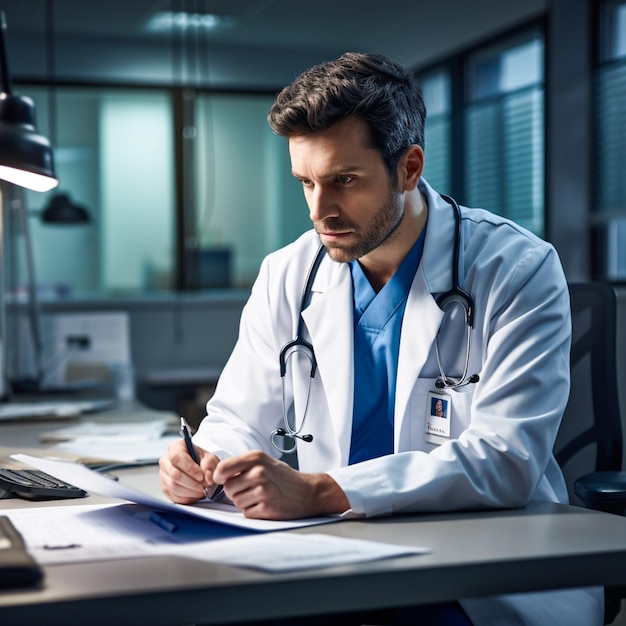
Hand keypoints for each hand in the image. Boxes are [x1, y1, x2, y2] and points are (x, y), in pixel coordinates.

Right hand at [159, 439, 220, 503]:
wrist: (200, 469)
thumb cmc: (203, 461)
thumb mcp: (210, 458)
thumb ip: (209, 465)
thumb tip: (207, 477)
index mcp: (175, 447)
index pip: (177, 457)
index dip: (189, 468)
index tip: (201, 476)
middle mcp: (166, 461)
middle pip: (174, 474)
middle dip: (191, 483)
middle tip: (204, 486)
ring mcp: (164, 475)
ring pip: (173, 487)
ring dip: (190, 491)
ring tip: (202, 490)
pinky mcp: (165, 488)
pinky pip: (173, 496)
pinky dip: (186, 497)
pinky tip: (195, 494)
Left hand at [212, 449, 349, 519]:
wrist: (307, 491)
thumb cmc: (283, 477)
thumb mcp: (264, 461)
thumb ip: (242, 465)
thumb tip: (216, 476)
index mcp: (256, 457)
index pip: (223, 468)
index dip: (219, 477)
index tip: (223, 480)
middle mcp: (259, 472)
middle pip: (228, 488)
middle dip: (236, 492)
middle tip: (251, 489)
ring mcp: (264, 490)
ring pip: (236, 502)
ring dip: (245, 502)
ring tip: (260, 496)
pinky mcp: (267, 508)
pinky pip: (247, 513)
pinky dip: (253, 511)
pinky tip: (265, 505)